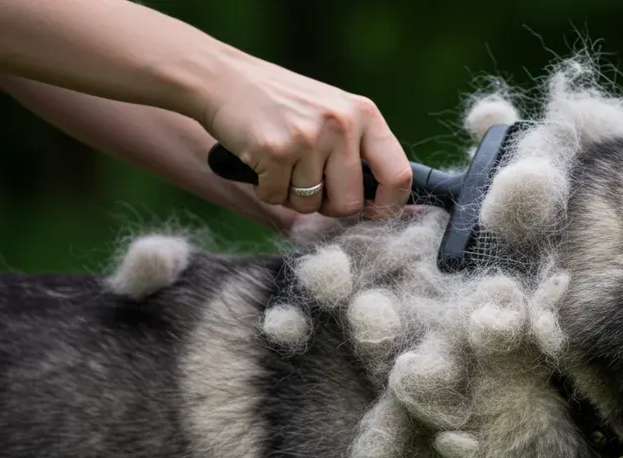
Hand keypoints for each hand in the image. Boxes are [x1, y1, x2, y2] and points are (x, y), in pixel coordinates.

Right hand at [200, 59, 411, 218]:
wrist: (224, 79)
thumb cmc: (284, 105)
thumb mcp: (334, 113)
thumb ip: (361, 151)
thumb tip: (392, 202)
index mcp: (365, 114)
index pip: (398, 174)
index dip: (389, 205)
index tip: (375, 214)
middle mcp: (341, 124)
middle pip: (350, 203)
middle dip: (329, 207)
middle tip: (310, 185)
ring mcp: (309, 137)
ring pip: (311, 205)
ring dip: (293, 195)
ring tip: (282, 163)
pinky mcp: (276, 150)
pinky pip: (278, 198)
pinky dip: (267, 189)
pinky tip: (261, 161)